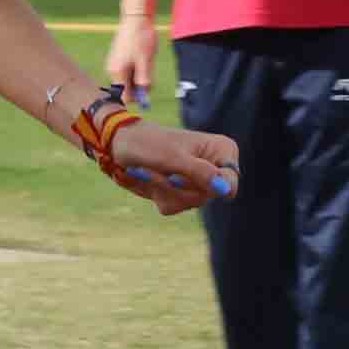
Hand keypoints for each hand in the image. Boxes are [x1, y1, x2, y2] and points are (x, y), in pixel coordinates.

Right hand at [103, 11, 158, 99]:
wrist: (136, 19)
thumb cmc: (141, 38)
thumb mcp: (146, 61)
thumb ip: (144, 79)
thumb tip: (145, 96)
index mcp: (118, 73)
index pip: (125, 96)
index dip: (138, 98)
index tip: (149, 92)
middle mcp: (112, 70)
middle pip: (127, 89)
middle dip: (140, 86)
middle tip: (151, 75)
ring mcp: (114, 64)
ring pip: (128, 80)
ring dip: (139, 76)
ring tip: (146, 62)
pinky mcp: (118, 59)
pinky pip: (128, 71)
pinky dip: (136, 69)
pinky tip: (142, 58)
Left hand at [103, 117, 236, 216]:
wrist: (119, 144)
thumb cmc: (147, 143)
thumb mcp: (173, 158)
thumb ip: (201, 173)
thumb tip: (225, 190)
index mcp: (222, 150)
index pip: (229, 184)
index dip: (207, 187)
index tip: (177, 176)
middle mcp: (213, 166)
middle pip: (206, 196)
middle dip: (176, 188)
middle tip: (158, 171)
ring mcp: (197, 180)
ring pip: (188, 203)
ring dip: (162, 190)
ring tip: (149, 172)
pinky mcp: (181, 191)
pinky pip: (174, 205)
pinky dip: (156, 194)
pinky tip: (146, 178)